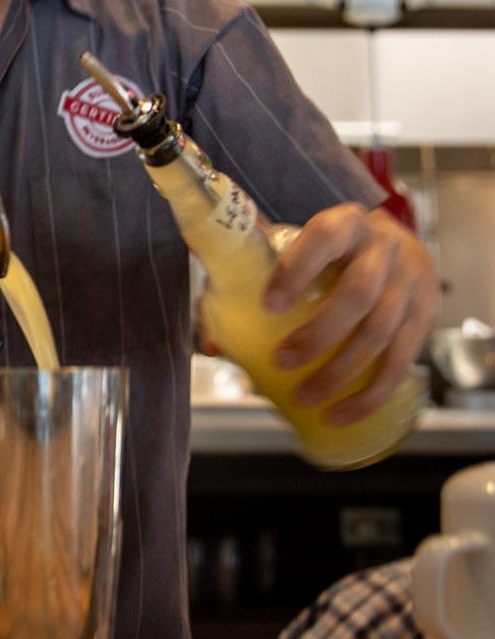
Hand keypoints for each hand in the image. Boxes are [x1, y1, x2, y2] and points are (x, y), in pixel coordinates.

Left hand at [263, 204, 436, 424]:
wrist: (395, 245)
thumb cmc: (330, 252)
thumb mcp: (297, 249)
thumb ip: (252, 283)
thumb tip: (213, 344)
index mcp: (346, 225)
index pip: (324, 239)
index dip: (297, 270)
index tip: (269, 304)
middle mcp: (384, 251)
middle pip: (358, 293)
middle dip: (319, 333)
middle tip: (282, 361)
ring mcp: (410, 285)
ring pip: (380, 332)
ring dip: (340, 372)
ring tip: (305, 397)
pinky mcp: (424, 318)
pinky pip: (401, 362)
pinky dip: (371, 394)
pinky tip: (343, 413)